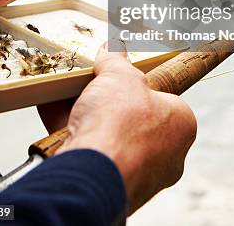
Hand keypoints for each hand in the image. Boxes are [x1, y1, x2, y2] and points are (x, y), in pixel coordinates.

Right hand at [54, 43, 196, 214]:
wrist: (91, 172)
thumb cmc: (120, 123)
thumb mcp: (118, 75)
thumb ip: (115, 60)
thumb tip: (112, 45)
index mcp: (181, 126)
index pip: (165, 99)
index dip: (140, 85)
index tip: (122, 77)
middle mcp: (166, 156)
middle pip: (134, 119)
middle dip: (109, 102)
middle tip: (94, 84)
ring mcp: (138, 175)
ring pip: (110, 137)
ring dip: (87, 116)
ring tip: (68, 93)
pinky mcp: (108, 187)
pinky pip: (89, 152)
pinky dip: (69, 131)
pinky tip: (51, 109)